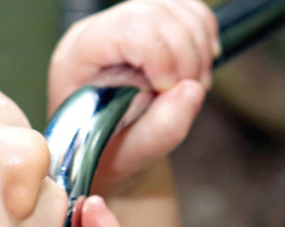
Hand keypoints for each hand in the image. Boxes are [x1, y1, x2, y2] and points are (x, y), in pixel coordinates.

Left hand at [48, 0, 217, 194]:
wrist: (109, 150)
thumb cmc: (108, 151)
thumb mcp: (129, 155)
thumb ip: (158, 131)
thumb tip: (191, 91)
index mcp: (79, 57)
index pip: (125, 29)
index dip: (159, 53)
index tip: (168, 87)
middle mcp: (100, 32)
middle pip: (155, 13)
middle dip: (185, 55)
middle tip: (189, 92)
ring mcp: (127, 22)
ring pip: (176, 9)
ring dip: (198, 48)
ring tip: (193, 86)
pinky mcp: (152, 23)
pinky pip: (189, 11)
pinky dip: (205, 37)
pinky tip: (197, 69)